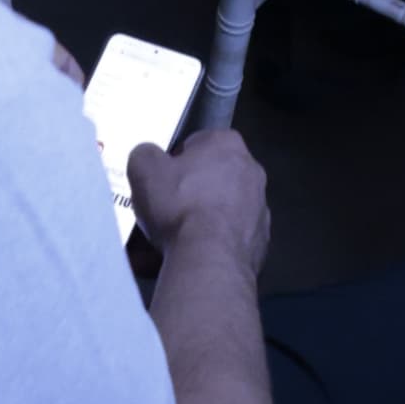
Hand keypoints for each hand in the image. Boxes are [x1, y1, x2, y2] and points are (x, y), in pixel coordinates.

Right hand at [128, 125, 270, 273]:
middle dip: (187, 195)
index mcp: (227, 143)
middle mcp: (251, 171)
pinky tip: (186, 258)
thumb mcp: (144, 168)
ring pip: (217, 213)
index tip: (160, 182)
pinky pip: (226, 240)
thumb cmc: (179, 204)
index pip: (196, 145)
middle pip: (209, 180)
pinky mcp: (260, 242)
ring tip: (166, 242)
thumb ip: (145, 155)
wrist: (209, 259)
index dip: (174, 163)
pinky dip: (209, 247)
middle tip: (162, 213)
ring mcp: (259, 208)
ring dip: (195, 223)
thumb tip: (149, 158)